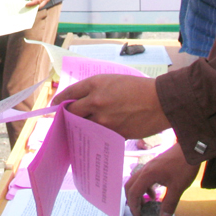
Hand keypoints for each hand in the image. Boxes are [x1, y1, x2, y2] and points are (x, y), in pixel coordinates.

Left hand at [27, 0, 51, 7]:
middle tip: (26, 6)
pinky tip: (31, 2)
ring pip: (40, 5)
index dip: (32, 4)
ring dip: (34, 5)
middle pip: (40, 5)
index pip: (38, 1)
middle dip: (33, 7)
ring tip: (28, 4)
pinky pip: (39, 3)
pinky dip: (35, 4)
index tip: (26, 5)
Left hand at [53, 75, 168, 138]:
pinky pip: (98, 135)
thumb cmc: (139, 88)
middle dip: (67, 115)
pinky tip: (97, 135)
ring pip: (84, 126)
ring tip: (81, 128)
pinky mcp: (113, 133)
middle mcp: (95, 101)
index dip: (59, 100)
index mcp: (95, 84)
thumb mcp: (113, 80)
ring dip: (81, 127)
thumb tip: (81, 102)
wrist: (160, 101)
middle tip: (66, 118)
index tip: (54, 106)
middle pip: (72, 111)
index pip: (69, 93)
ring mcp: (103, 119)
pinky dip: (97, 135)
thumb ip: (95, 90)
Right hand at [125, 143, 199, 215]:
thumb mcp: (177, 188)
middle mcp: (144, 170)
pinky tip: (154, 194)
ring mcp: (148, 166)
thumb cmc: (183, 167)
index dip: (134, 207)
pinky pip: (143, 178)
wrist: (190, 149)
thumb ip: (169, 204)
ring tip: (146, 205)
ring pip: (136, 181)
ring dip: (138, 194)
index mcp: (147, 175)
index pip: (134, 193)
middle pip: (130, 186)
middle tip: (138, 212)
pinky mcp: (154, 166)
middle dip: (132, 200)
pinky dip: (145, 188)